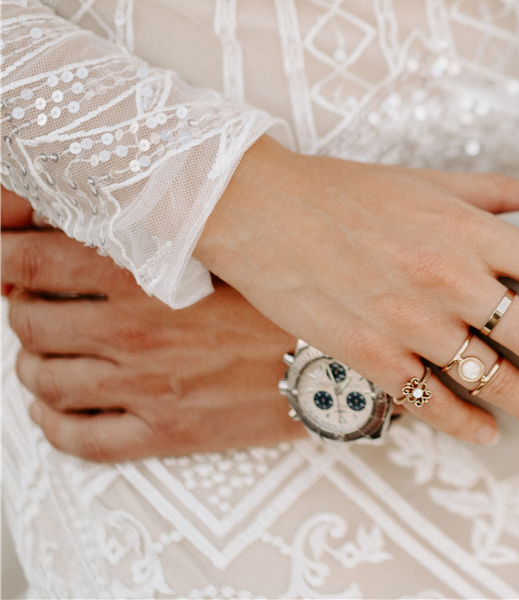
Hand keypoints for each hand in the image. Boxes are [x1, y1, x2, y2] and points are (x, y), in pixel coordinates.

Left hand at [3, 187, 300, 459]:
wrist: (351, 352)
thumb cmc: (288, 287)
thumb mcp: (224, 239)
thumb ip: (158, 221)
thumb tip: (96, 213)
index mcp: (147, 274)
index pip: (29, 261)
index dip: (3, 254)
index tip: (6, 253)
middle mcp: (135, 332)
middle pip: (28, 323)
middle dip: (24, 309)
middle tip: (45, 302)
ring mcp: (147, 388)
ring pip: (42, 379)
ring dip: (34, 362)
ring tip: (53, 351)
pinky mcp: (167, 432)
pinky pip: (77, 438)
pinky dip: (51, 421)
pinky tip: (57, 405)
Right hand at [193, 139, 518, 446]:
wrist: (262, 210)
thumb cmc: (350, 191)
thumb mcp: (432, 181)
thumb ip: (500, 194)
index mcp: (470, 231)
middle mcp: (449, 279)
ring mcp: (410, 322)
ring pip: (491, 378)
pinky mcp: (371, 354)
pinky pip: (429, 400)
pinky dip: (464, 422)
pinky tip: (490, 435)